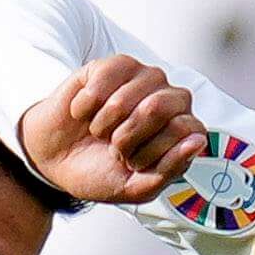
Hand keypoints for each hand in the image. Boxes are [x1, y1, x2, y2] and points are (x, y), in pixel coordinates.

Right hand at [19, 55, 209, 208]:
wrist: (56, 159)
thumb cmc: (100, 171)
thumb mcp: (136, 188)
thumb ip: (170, 170)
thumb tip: (198, 141)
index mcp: (182, 128)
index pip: (186, 129)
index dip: (154, 151)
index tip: (134, 163)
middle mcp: (168, 98)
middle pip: (159, 108)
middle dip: (127, 137)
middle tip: (114, 148)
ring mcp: (142, 78)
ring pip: (125, 98)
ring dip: (103, 124)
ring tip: (99, 132)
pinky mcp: (111, 66)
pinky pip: (100, 83)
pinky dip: (84, 108)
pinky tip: (83, 114)